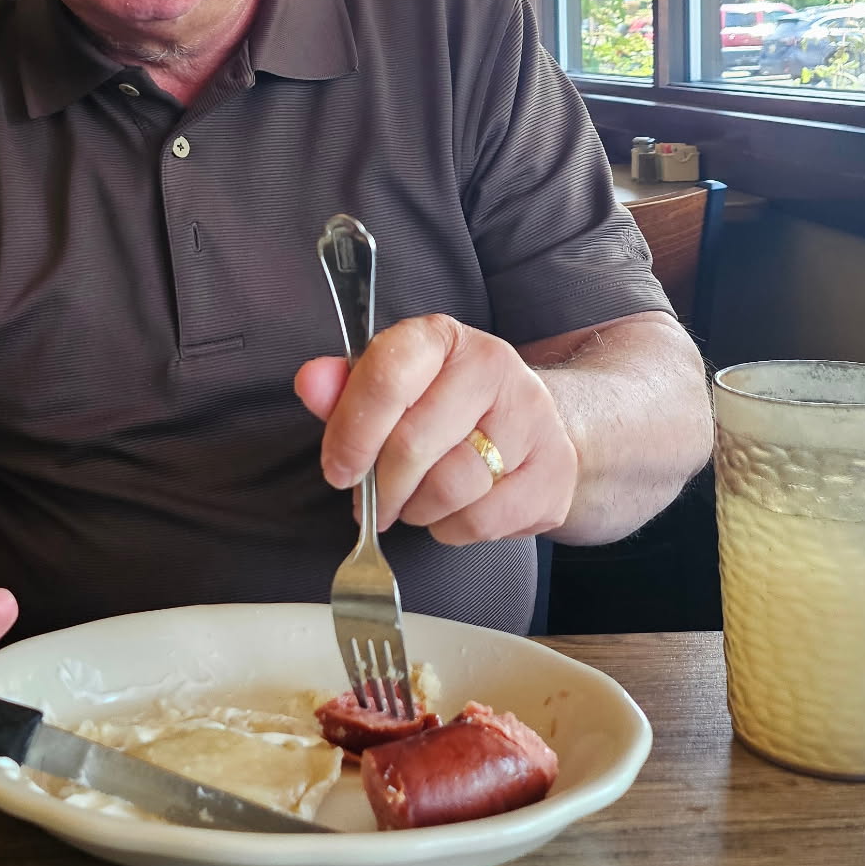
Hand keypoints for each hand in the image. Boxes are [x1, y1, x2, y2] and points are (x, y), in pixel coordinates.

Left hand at [294, 313, 577, 544]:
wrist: (531, 426)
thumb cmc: (443, 407)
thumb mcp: (391, 387)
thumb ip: (344, 387)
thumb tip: (310, 383)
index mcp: (441, 337)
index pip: (387, 378)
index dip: (353, 433)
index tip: (339, 471)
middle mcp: (492, 365)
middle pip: (413, 444)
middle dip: (380, 488)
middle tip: (370, 504)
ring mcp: (531, 417)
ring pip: (447, 488)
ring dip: (415, 509)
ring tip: (414, 502)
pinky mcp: (553, 472)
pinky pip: (480, 521)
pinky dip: (451, 528)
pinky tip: (451, 511)